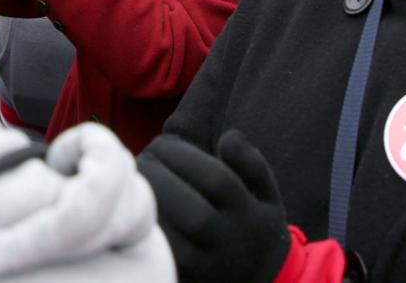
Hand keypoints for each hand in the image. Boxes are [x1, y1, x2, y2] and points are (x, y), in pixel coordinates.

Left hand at [137, 130, 290, 282]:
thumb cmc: (254, 228)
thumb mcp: (267, 195)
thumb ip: (251, 162)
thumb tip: (228, 137)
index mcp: (248, 215)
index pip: (213, 177)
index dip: (181, 153)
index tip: (163, 142)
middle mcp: (225, 242)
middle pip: (181, 199)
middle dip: (155, 168)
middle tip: (144, 155)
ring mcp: (199, 264)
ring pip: (161, 222)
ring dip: (142, 190)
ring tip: (138, 174)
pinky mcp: (177, 274)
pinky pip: (153, 242)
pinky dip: (141, 217)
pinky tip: (138, 201)